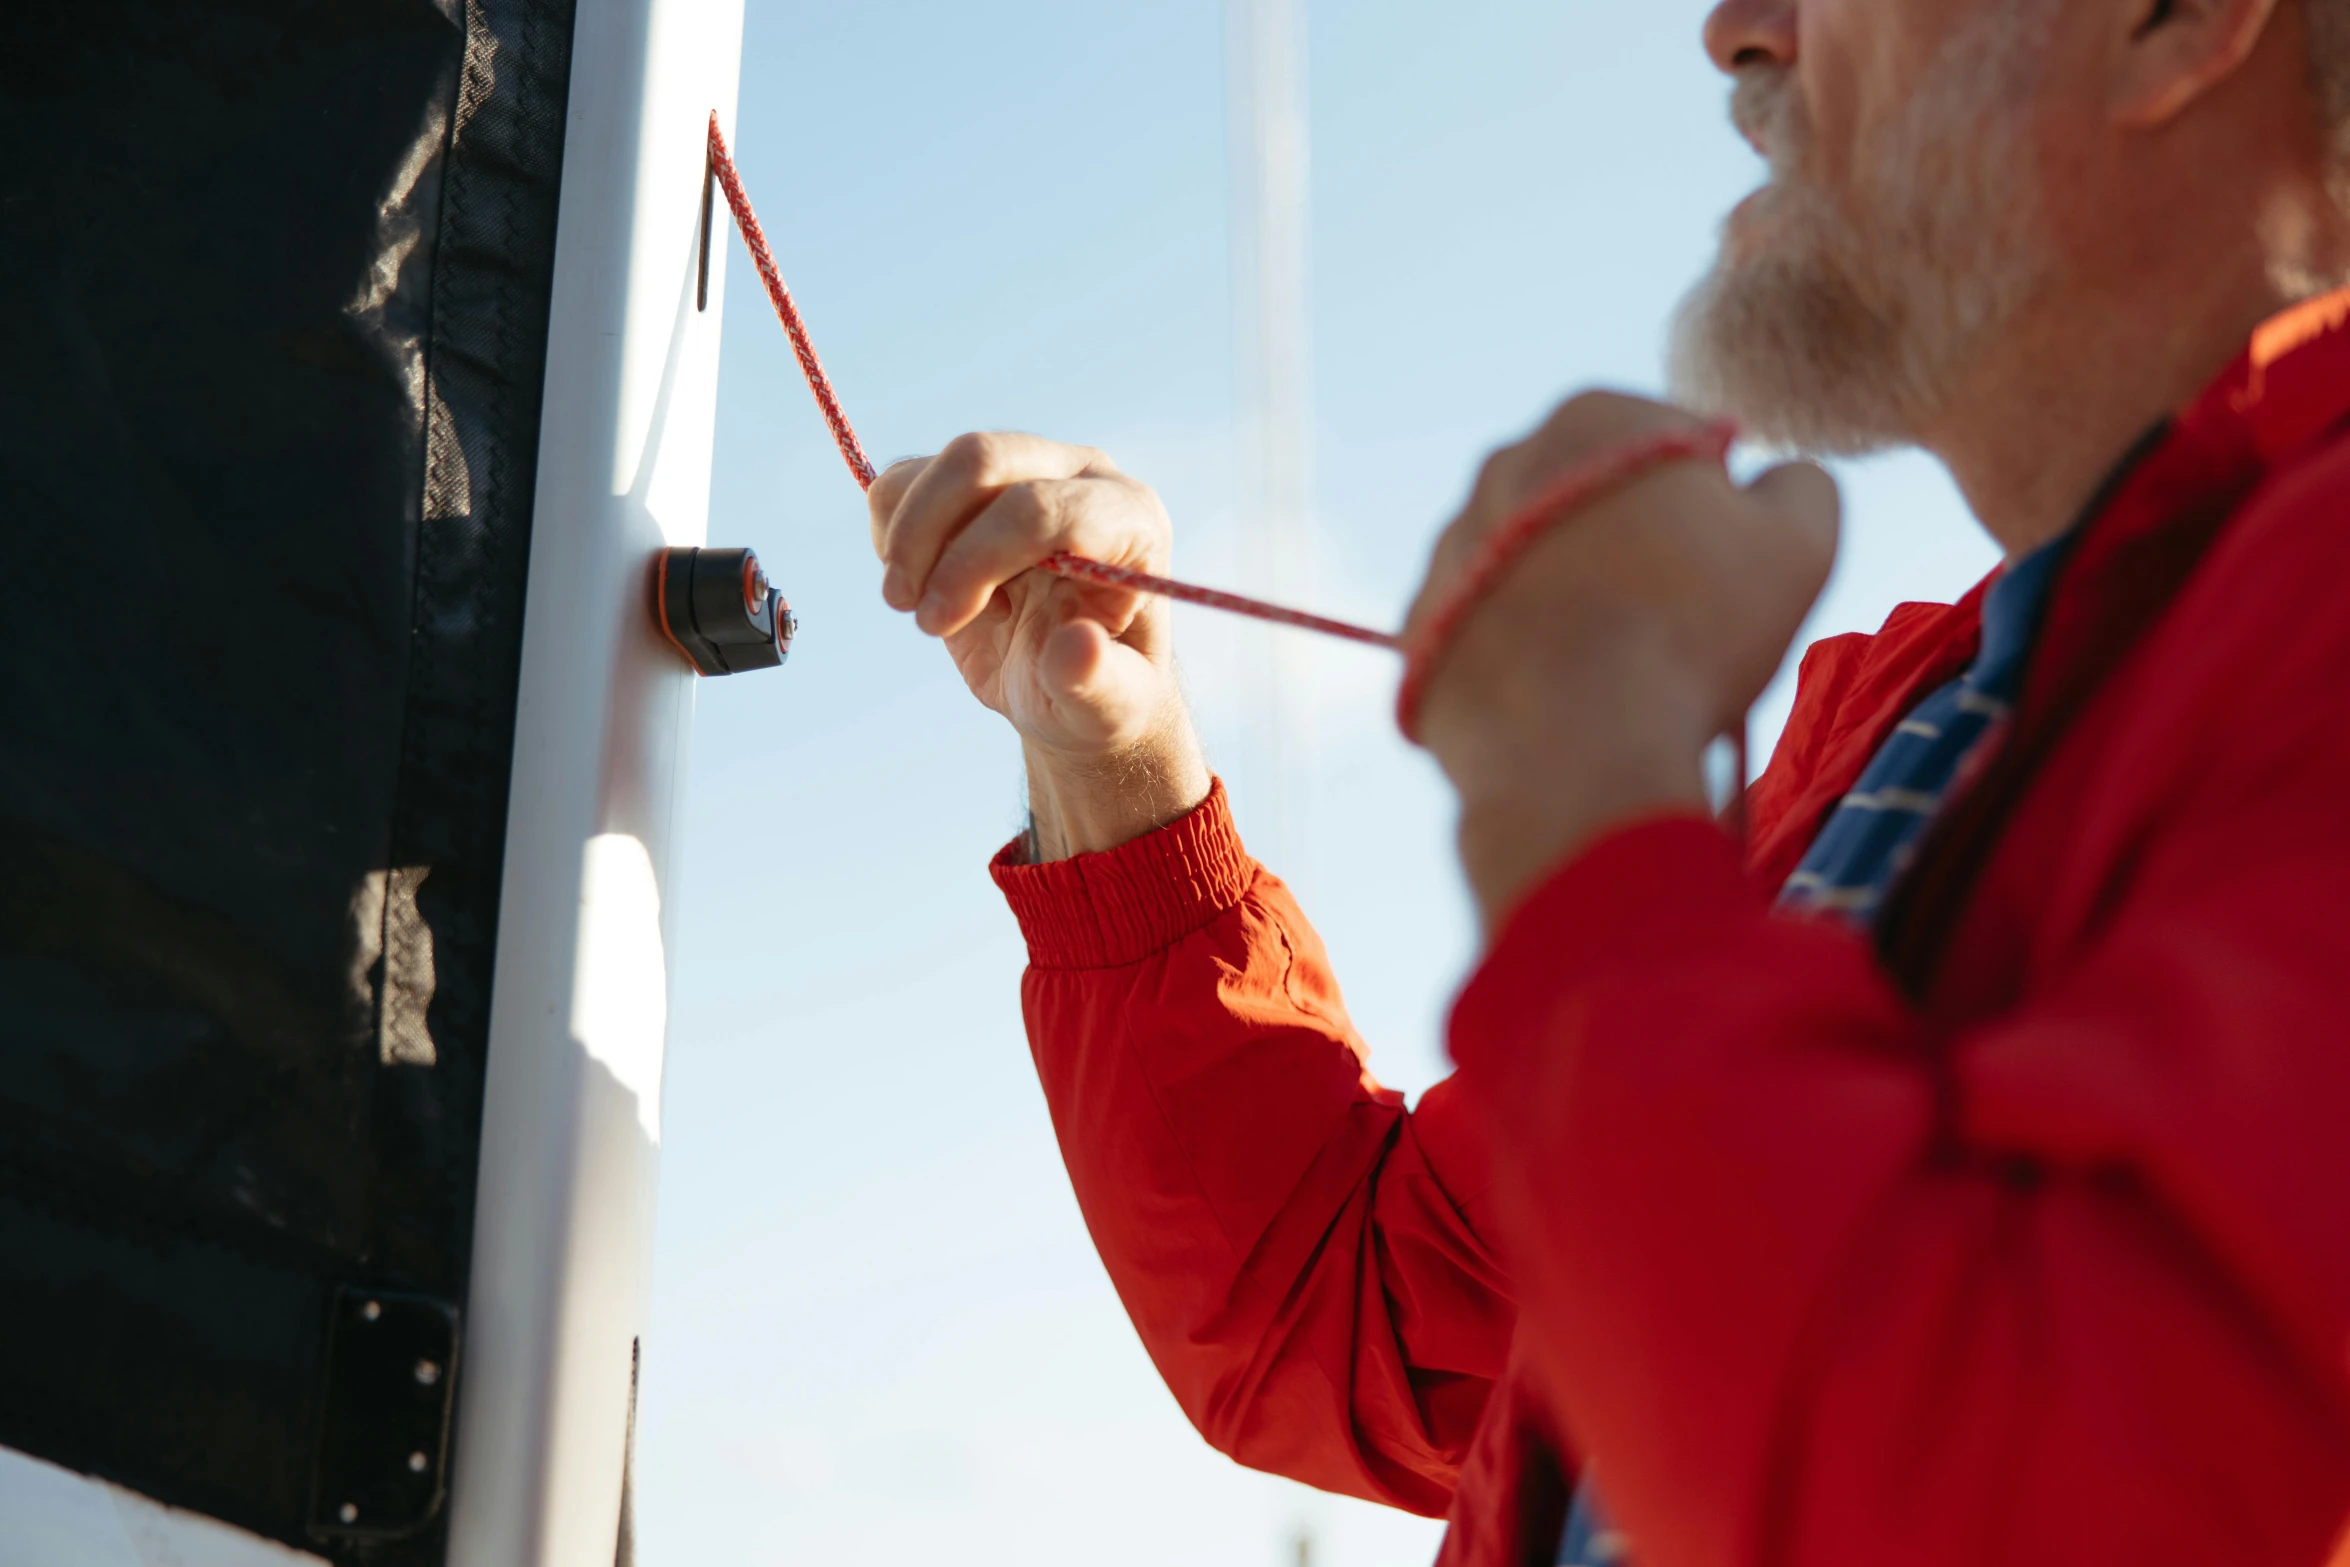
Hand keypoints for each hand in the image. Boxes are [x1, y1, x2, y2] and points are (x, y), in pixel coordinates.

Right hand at [870, 432, 1208, 858]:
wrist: (1068, 682)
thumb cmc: (1097, 691)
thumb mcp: (1105, 706)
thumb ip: (1097, 681)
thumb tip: (1078, 646)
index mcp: (1130, 520)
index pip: (1041, 508)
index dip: (977, 559)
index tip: (936, 624)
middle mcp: (1081, 478)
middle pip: (982, 459)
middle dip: (927, 536)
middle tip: (911, 612)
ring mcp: (1026, 468)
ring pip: (934, 468)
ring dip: (908, 544)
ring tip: (934, 614)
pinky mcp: (972, 483)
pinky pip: (904, 482)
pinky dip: (893, 537)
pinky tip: (928, 587)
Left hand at [1406, 392, 1838, 932]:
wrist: (1575, 748)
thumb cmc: (1694, 632)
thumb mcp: (1798, 541)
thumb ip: (1799, 484)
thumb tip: (1777, 478)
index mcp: (1595, 418)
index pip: (1669, 440)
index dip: (1707, 501)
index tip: (1719, 561)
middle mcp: (1504, 465)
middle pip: (1590, 499)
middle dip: (1628, 543)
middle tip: (1670, 619)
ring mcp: (1448, 547)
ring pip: (1530, 563)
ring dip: (1568, 597)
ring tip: (1613, 665)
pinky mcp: (1417, 627)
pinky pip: (1482, 629)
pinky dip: (1517, 654)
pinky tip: (1558, 694)